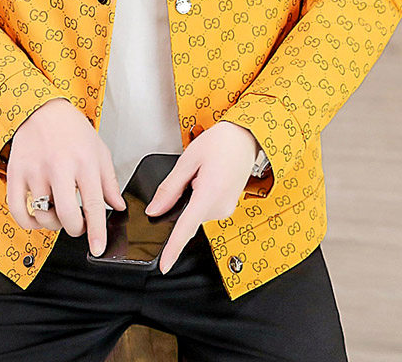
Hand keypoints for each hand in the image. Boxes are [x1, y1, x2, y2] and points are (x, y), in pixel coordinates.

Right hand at [4, 98, 126, 257]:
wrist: (42, 109)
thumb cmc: (72, 129)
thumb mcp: (99, 150)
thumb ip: (109, 181)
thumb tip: (118, 206)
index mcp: (84, 161)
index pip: (93, 205)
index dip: (96, 231)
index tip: (98, 248)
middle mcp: (60, 167)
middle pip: (66, 215)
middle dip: (74, 229)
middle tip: (77, 225)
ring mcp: (36, 171)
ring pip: (42, 215)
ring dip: (52, 223)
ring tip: (58, 212)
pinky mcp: (16, 173)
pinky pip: (18, 210)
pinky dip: (28, 222)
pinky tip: (37, 216)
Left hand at [144, 120, 259, 273]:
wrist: (246, 136)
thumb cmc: (221, 142)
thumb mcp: (188, 160)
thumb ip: (170, 188)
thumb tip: (155, 209)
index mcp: (210, 193)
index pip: (187, 227)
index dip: (173, 248)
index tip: (164, 265)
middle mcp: (221, 206)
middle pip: (188, 215)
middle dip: (182, 198)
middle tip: (192, 172)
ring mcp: (226, 208)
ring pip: (195, 211)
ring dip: (192, 195)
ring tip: (203, 171)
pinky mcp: (227, 207)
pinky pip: (205, 207)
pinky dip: (200, 196)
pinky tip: (208, 177)